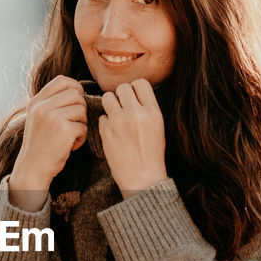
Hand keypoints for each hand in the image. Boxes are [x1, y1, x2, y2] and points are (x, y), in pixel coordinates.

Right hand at [10, 76, 87, 210]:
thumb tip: (77, 91)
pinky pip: (84, 127)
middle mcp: (42, 107)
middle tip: (73, 124)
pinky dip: (81, 138)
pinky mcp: (64, 130)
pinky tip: (70, 146)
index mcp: (36, 101)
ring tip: (70, 136)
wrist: (32, 168)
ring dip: (81, 125)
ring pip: (82, 110)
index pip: (62, 80)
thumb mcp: (38, 118)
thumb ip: (51, 103)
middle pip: (76, 95)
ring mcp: (52, 117)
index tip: (76, 100)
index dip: (75, 87)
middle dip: (80, 109)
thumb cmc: (39, 145)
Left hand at [99, 79, 167, 196]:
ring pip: (108, 97)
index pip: (140, 83)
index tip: (134, 97)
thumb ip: (147, 108)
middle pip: (122, 87)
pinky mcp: (106, 132)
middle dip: (122, 95)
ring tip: (116, 115)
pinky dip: (106, 122)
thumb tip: (134, 92)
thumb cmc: (152, 153)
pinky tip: (113, 131)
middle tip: (124, 107)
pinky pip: (101, 116)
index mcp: (152, 111)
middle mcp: (135, 113)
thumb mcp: (158, 127)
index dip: (136, 88)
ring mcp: (119, 122)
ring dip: (110, 104)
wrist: (142, 178)